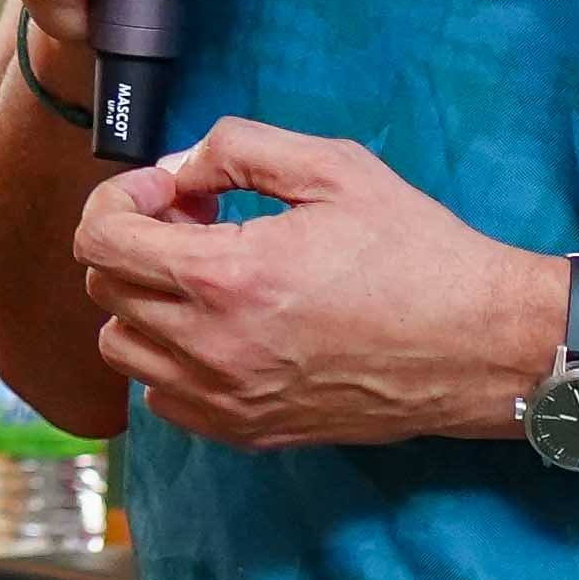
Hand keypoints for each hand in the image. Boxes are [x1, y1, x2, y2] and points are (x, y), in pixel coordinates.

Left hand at [72, 120, 551, 451]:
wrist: (479, 344)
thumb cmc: (416, 251)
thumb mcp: (332, 166)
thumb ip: (237, 147)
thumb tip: (179, 168)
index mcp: (226, 278)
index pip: (99, 240)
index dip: (120, 198)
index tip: (170, 190)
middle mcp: (212, 349)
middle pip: (105, 288)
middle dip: (136, 241)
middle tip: (197, 220)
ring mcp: (227, 400)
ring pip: (122, 348)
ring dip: (145, 301)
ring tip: (207, 274)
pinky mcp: (248, 432)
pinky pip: (161, 398)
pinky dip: (170, 358)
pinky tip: (221, 326)